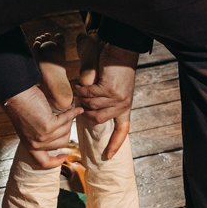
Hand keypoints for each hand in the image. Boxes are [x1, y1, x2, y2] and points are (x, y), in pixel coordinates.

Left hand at [4, 84, 81, 169]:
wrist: (15, 95)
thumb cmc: (21, 106)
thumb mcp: (28, 127)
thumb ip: (39, 135)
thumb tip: (57, 137)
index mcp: (29, 145)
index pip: (44, 162)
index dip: (56, 161)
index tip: (65, 155)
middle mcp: (36, 144)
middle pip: (62, 144)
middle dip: (67, 130)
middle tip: (66, 119)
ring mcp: (42, 136)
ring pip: (66, 132)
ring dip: (69, 120)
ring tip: (68, 110)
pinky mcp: (48, 126)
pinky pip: (67, 121)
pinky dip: (72, 113)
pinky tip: (77, 109)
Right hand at [74, 43, 137, 159]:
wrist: (121, 51)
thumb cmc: (115, 68)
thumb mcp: (113, 88)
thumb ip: (103, 101)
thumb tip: (87, 111)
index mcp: (125, 107)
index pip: (122, 131)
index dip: (114, 144)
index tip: (107, 156)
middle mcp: (123, 105)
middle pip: (97, 119)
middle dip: (85, 110)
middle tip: (81, 99)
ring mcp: (117, 98)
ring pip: (91, 106)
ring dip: (82, 97)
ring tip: (81, 88)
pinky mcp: (110, 89)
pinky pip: (89, 94)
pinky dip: (82, 89)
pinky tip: (81, 83)